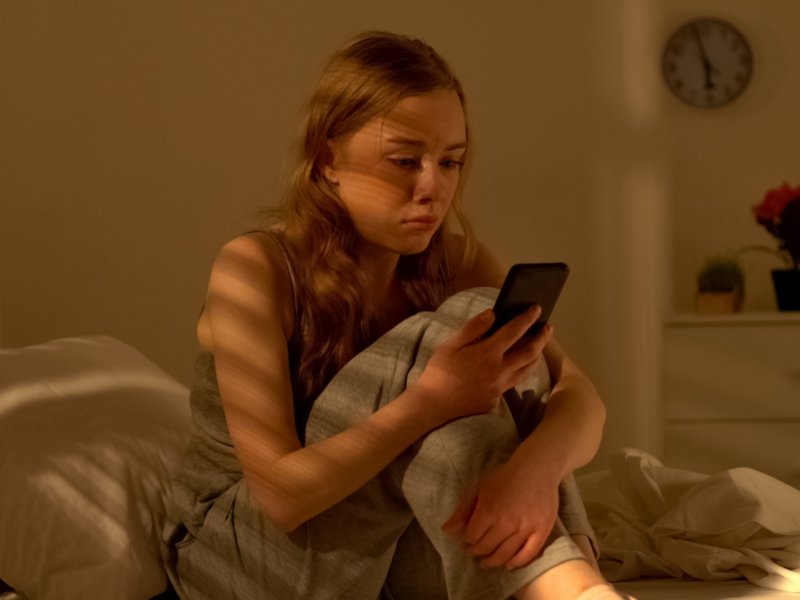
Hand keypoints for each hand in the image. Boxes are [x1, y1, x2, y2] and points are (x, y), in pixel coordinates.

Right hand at [408, 305, 553, 428]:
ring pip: (527, 369)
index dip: (527, 318)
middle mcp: (499, 371)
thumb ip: (473, 328)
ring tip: (539, 346)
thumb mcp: (450, 345)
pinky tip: (520, 365)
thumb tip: (492, 314)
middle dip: (542, 337)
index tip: (536, 309)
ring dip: (537, 355)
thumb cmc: (439, 372)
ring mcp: (500, 387)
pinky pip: (515, 382)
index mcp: (488, 354)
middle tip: (548, 327)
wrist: (433, 404)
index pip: (515, 331)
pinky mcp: (497, 398)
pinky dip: (522, 370)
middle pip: (530, 351)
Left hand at [440, 456, 560, 569]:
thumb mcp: (479, 487)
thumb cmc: (505, 476)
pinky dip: (517, 563)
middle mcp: (506, 523)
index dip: (466, 540)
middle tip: (474, 553)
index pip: (471, 537)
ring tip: (486, 562)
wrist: (536, 468)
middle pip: (486, 548)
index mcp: (488, 511)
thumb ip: (462, 510)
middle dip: (476, 552)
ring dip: (493, 561)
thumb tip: (446, 530)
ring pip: (505, 555)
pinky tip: (509, 565)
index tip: (466, 540)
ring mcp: (525, 528)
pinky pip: (528, 554)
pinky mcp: (541, 531)